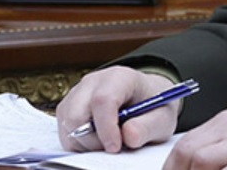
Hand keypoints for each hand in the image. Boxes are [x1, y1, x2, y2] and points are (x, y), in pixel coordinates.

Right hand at [56, 66, 178, 152]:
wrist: (146, 99)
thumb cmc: (154, 106)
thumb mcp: (162, 118)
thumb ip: (148, 128)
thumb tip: (128, 135)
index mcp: (119, 77)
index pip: (102, 100)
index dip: (106, 128)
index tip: (116, 148)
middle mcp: (93, 82)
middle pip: (76, 115)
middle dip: (92, 140)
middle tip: (114, 148)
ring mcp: (77, 94)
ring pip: (66, 126)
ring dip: (85, 143)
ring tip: (110, 142)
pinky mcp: (68, 108)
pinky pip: (64, 131)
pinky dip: (78, 143)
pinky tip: (99, 141)